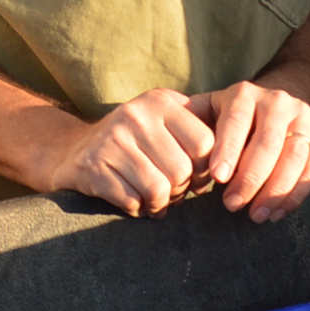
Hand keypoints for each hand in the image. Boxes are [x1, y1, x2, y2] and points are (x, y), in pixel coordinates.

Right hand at [42, 89, 219, 216]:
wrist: (70, 151)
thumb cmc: (133, 142)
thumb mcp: (163, 123)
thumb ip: (198, 131)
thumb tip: (238, 162)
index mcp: (162, 101)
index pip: (205, 145)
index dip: (204, 169)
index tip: (194, 177)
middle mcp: (136, 114)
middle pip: (182, 170)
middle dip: (180, 190)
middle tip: (171, 192)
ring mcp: (112, 139)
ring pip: (159, 189)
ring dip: (159, 203)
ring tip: (153, 199)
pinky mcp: (93, 167)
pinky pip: (132, 201)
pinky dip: (137, 209)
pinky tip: (132, 202)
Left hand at [186, 81, 309, 222]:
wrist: (278, 102)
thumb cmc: (231, 118)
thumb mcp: (210, 111)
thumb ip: (190, 125)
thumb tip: (164, 145)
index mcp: (244, 94)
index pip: (236, 122)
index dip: (228, 150)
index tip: (217, 178)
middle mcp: (277, 100)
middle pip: (267, 143)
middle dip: (250, 178)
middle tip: (233, 206)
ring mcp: (304, 114)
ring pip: (293, 157)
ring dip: (275, 191)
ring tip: (257, 215)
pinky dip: (296, 195)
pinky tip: (278, 213)